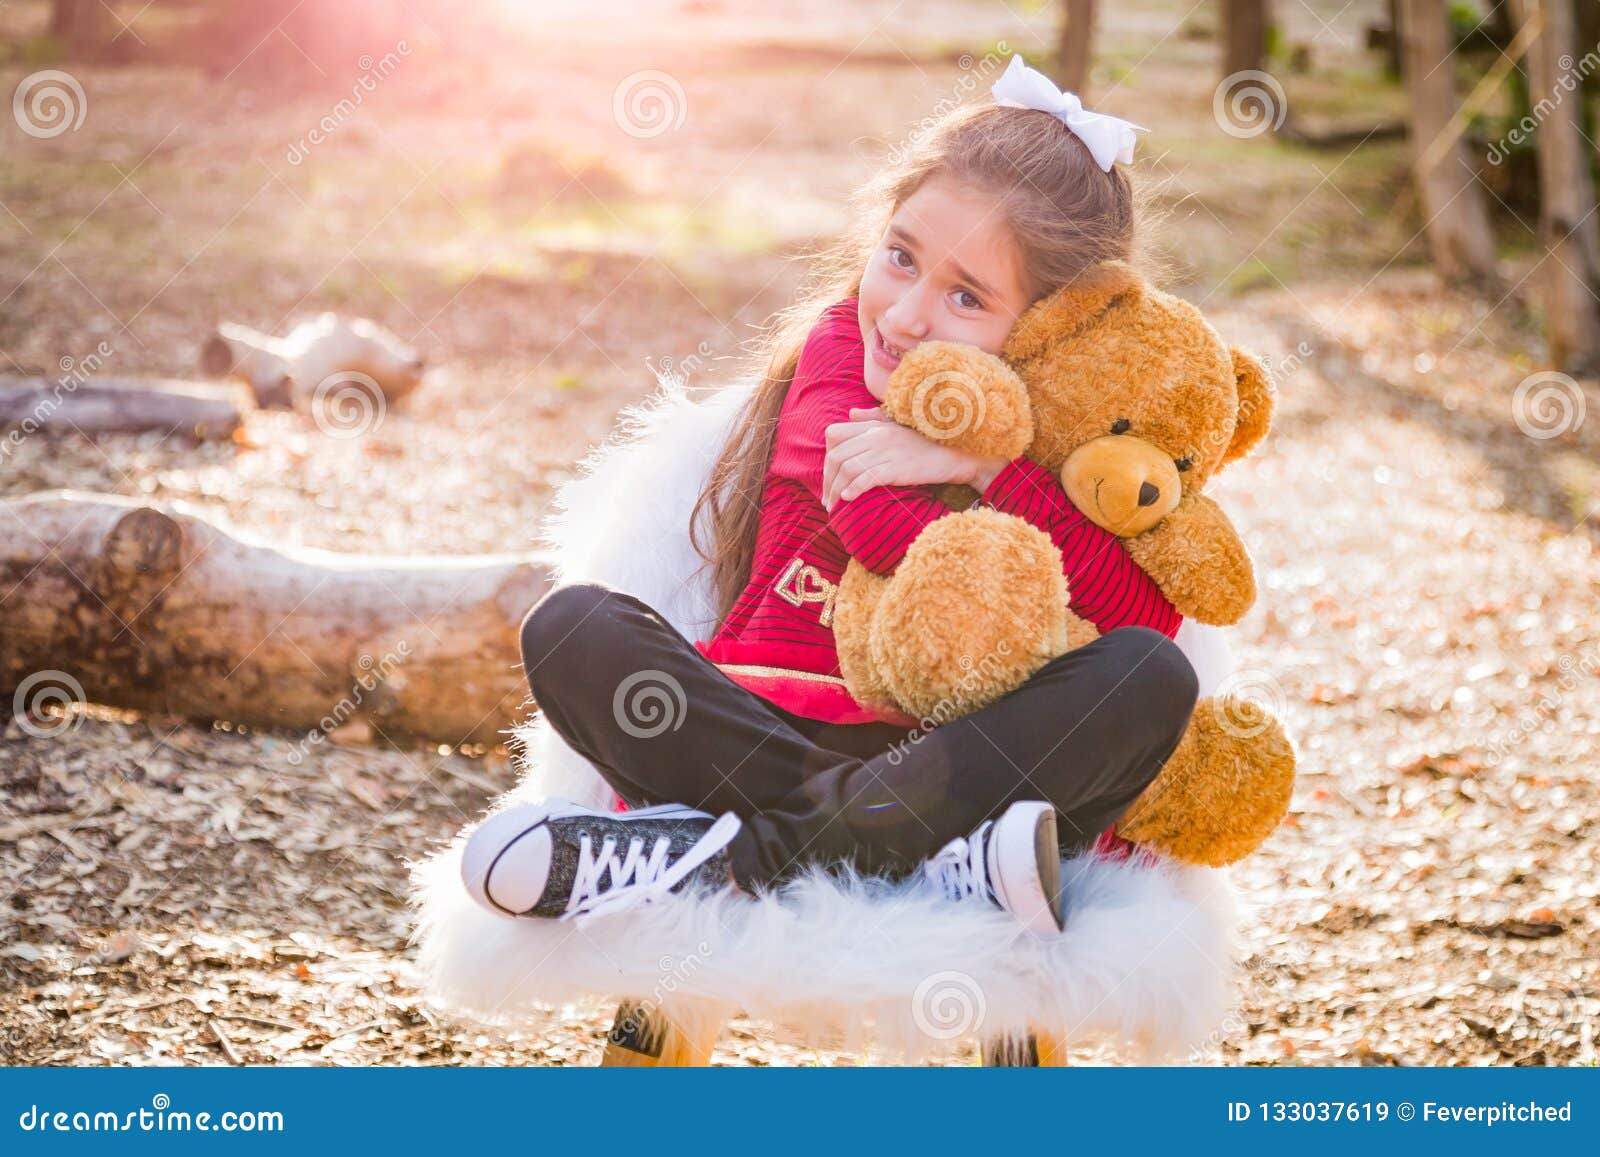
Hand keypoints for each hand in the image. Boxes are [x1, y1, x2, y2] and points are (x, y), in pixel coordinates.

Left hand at [822, 407, 1008, 509]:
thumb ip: (873, 418)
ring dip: (835, 490)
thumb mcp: (898, 425)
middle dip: (827, 480)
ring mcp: (886, 452)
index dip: (827, 458)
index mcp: (874, 426)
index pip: (834, 435)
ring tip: (834, 506)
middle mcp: (876, 436)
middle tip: (827, 499)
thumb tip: (851, 413)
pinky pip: (866, 478)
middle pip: (836, 455)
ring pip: (847, 469)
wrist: (955, 453)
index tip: (830, 477)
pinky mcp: (896, 468)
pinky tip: (848, 499)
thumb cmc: (927, 442)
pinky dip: (853, 489)